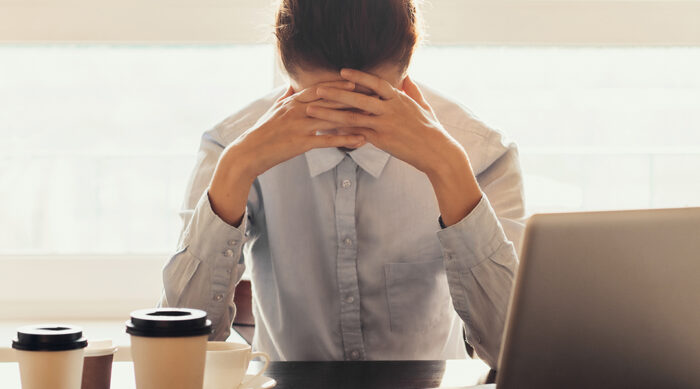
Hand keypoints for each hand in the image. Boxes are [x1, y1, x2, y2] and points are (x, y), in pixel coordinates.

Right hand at [230, 81, 366, 179]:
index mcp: (292, 101)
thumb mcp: (273, 109)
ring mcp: (299, 126)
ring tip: (372, 117)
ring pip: (331, 118)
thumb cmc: (262, 132)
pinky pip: (327, 140)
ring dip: (353, 117)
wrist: (248, 152)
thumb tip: (290, 84)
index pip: (319, 89)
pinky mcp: (300, 143)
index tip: (355, 81)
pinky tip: (360, 141)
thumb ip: (285, 96)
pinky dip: (345, 140)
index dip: (338, 84)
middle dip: (351, 97)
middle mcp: (297, 110)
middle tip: (371, 95)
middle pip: (329, 100)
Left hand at [307, 69, 458, 175]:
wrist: (437, 152)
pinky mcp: (382, 140)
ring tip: (312, 110)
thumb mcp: (424, 105)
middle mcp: (390, 109)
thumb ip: (413, 90)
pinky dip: (339, 133)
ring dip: (330, 113)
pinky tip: (325, 132)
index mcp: (399, 98)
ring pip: (352, 117)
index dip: (358, 76)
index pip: (375, 83)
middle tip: (317, 89)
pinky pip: (356, 135)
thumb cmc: (431, 129)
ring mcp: (385, 125)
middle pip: (358, 97)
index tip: (342, 71)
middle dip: (336, 93)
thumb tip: (408, 76)